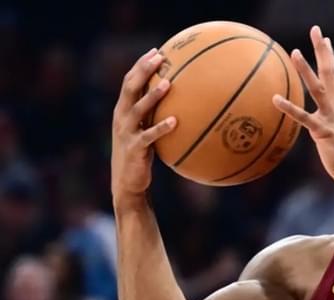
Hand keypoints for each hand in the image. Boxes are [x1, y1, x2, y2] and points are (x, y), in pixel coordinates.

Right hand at [111, 48, 176, 201]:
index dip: (140, 65)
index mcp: (123, 111)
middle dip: (143, 70)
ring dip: (152, 95)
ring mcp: (126, 133)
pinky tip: (175, 121)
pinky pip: (149, 136)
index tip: (156, 51)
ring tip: (167, 83)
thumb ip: (154, 118)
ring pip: (138, 109)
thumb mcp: (145, 133)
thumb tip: (181, 106)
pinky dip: (161, 128)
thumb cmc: (141, 157)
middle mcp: (121, 118)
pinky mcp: (135, 149)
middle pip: (130, 87)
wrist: (127, 183)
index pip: (129, 81)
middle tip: (159, 57)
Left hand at [272, 26, 333, 185]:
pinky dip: (290, 108)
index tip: (325, 40)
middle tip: (316, 32)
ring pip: (318, 89)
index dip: (330, 57)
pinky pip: (304, 118)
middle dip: (323, 52)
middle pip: (331, 74)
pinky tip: (276, 98)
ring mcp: (332, 118)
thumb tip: (330, 121)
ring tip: (295, 52)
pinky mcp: (324, 132)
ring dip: (306, 70)